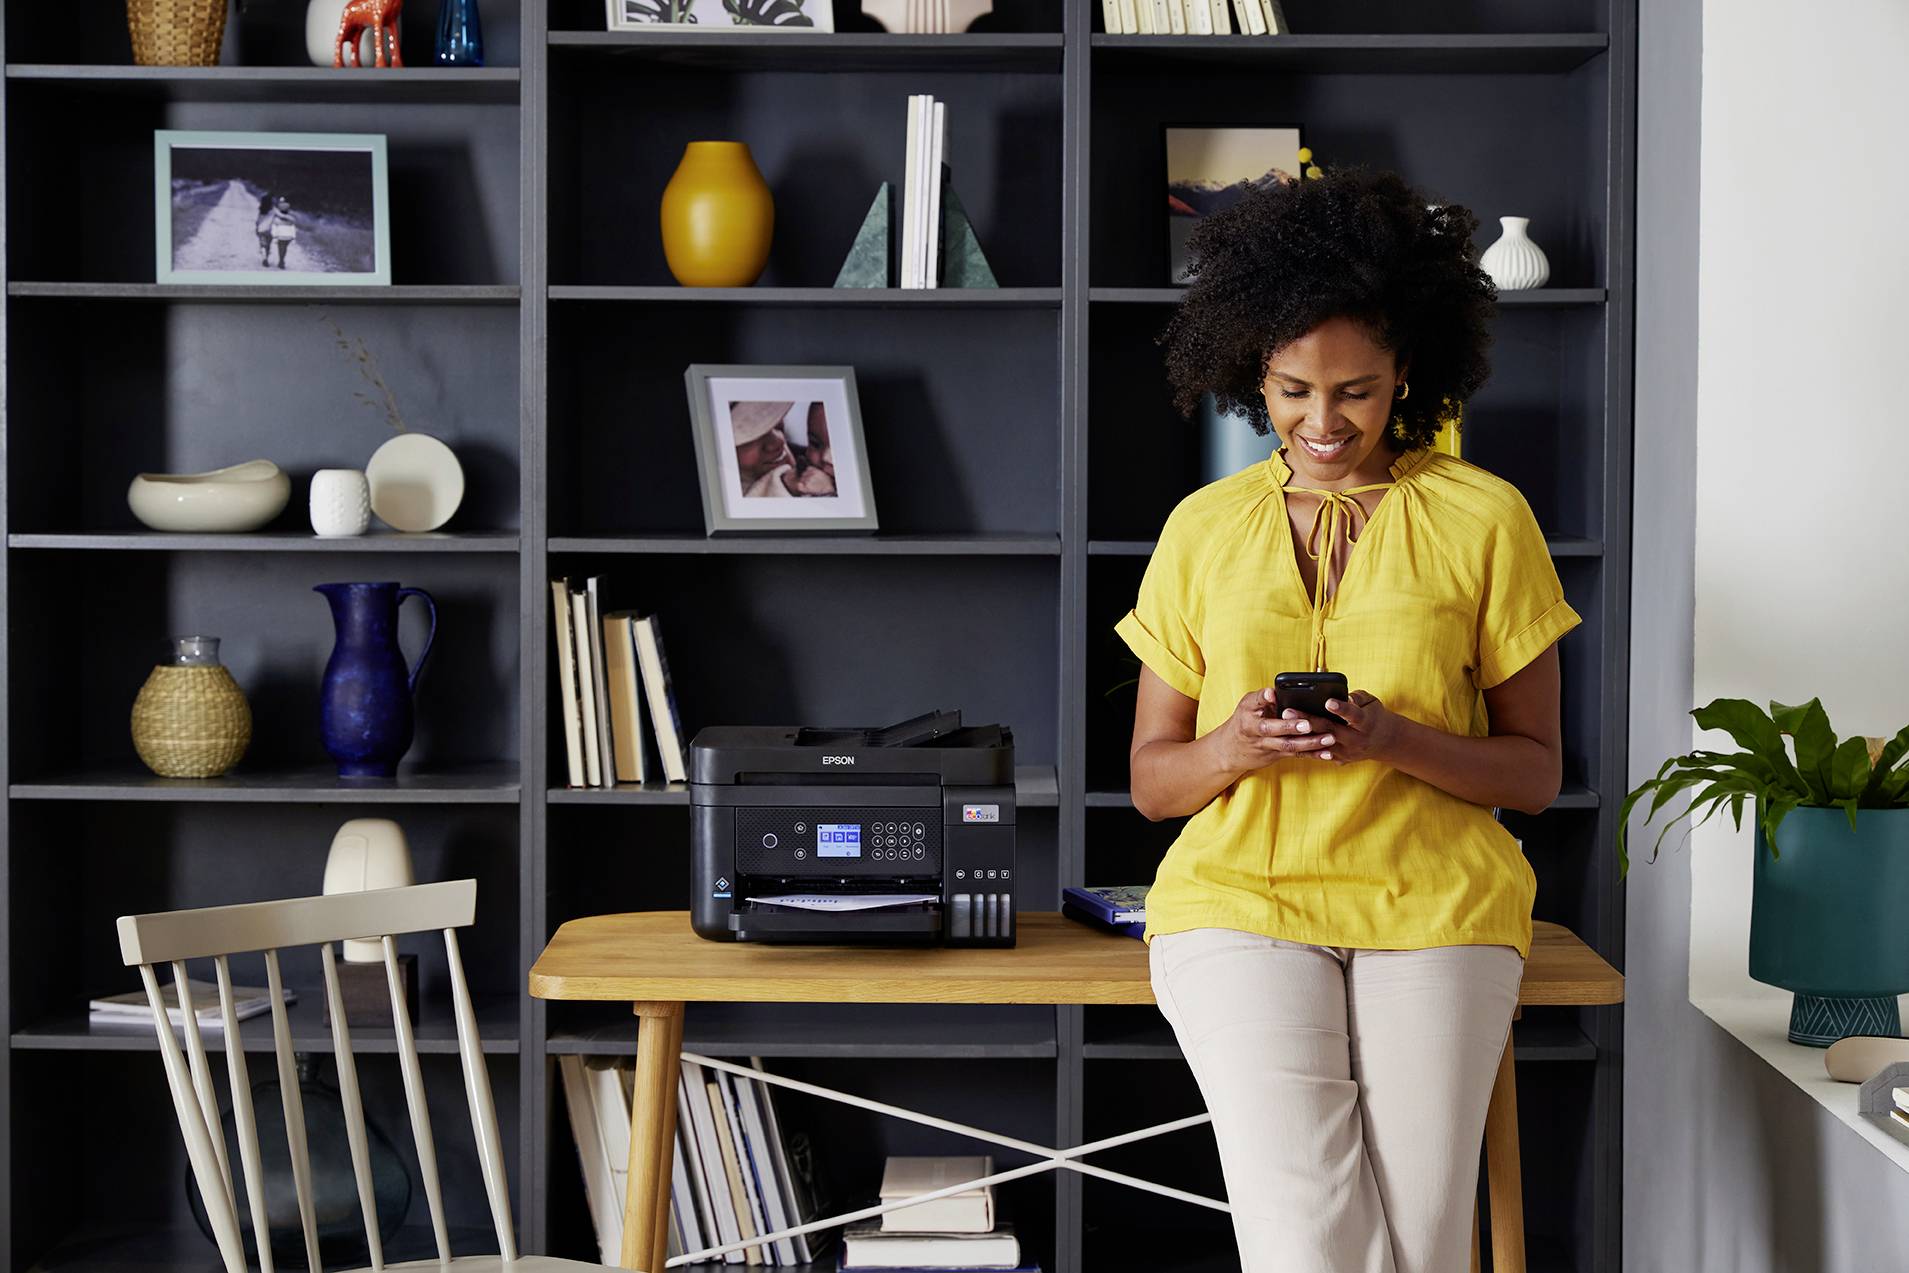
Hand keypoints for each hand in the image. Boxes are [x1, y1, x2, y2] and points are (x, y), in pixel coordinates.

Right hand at [1209, 687, 1335, 776]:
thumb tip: (1273, 691)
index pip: (1256, 707)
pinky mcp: (1278, 755)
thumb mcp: (1246, 706)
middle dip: (1292, 728)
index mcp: (1249, 718)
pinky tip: (1328, 753)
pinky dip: (1313, 755)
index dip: (1265, 700)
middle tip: (1309, 723)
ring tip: (1329, 738)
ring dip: (1310, 743)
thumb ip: (1261, 698)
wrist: (1231, 750)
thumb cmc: (1243, 721)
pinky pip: (1297, 755)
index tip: (1273, 694)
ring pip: (1290, 746)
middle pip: (1275, 731)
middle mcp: (1258, 734)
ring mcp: (1269, 747)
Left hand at [1296, 690, 1400, 763]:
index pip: (1354, 715)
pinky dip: (1304, 745)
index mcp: (1367, 723)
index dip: (1341, 709)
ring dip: (1301, 734)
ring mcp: (1347, 752)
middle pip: (1330, 729)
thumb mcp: (1371, 702)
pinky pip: (1319, 752)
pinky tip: (1287, 737)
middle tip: (1287, 711)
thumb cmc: (1374, 714)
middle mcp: (1357, 740)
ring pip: (1321, 743)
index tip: (1328, 702)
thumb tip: (1342, 695)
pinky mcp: (1339, 759)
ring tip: (1283, 724)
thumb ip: (1357, 697)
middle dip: (1308, 720)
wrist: (1385, 741)